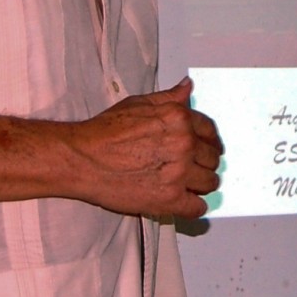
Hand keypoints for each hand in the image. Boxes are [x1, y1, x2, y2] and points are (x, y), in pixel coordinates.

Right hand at [70, 77, 222, 218]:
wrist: (83, 158)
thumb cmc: (105, 131)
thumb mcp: (138, 104)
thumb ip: (169, 98)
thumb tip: (187, 88)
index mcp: (179, 118)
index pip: (210, 131)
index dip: (210, 140)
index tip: (208, 147)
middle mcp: (184, 144)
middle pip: (212, 158)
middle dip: (204, 162)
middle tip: (193, 167)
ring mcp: (179, 173)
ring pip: (210, 183)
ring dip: (201, 184)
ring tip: (188, 184)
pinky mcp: (169, 199)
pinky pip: (198, 208)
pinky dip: (193, 206)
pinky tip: (183, 201)